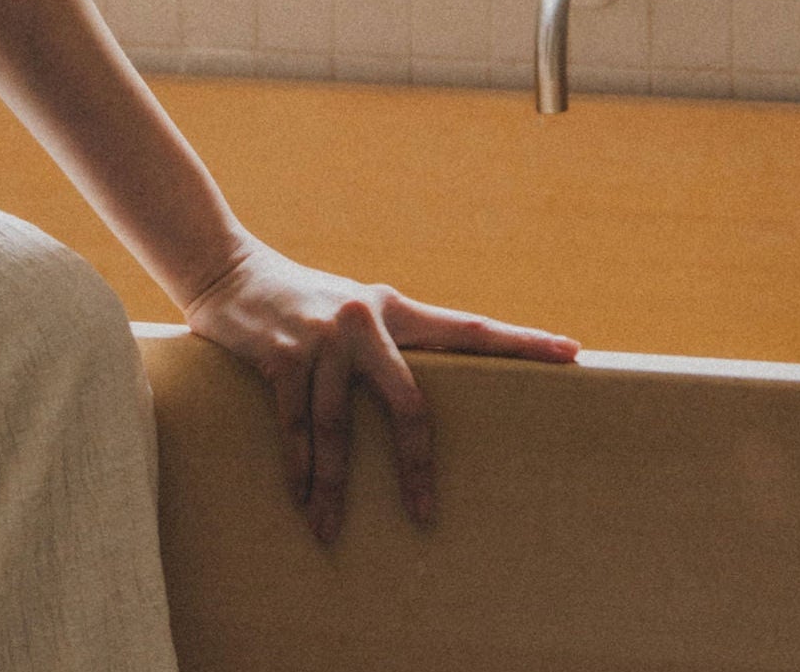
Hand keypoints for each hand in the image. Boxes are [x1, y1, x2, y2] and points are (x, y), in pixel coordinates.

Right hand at [180, 236, 579, 545]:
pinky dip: (296, 467)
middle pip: (406, 402)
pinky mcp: (280, 351)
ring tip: (331, 531)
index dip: (521, 343)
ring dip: (332, 486)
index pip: (468, 329)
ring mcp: (321, 337)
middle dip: (416, 464)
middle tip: (423, 514)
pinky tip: (300, 499)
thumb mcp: (353, 309)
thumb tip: (423, 399)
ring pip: (337, 428)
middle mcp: (364, 320)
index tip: (572, 353)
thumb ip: (387, 342)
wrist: (226, 267)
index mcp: (394, 310)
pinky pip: (293, 423)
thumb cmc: (300, 300)